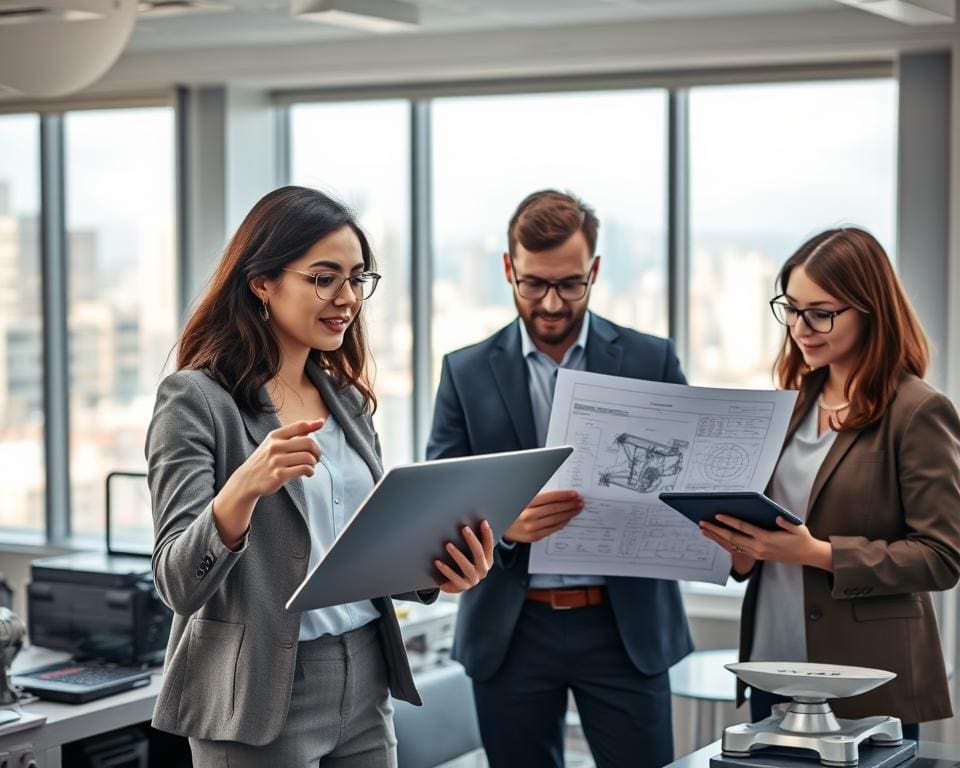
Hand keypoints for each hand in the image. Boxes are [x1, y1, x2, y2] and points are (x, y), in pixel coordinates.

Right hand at [232, 418, 324, 500]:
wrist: (247, 480)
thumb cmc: (265, 460)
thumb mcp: (275, 443)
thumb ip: (296, 434)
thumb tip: (319, 422)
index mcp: (275, 436)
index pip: (299, 425)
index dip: (313, 424)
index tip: (321, 424)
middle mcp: (275, 446)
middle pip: (308, 442)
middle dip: (317, 451)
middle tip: (316, 457)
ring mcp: (276, 460)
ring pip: (308, 457)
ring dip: (314, 463)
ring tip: (310, 466)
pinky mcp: (279, 475)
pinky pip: (304, 469)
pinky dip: (310, 471)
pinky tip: (308, 473)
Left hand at [434, 521, 494, 593]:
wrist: (454, 584)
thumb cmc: (462, 562)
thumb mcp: (470, 553)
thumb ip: (472, 542)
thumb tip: (467, 522)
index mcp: (487, 561)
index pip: (489, 546)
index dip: (487, 534)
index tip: (483, 522)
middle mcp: (482, 570)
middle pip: (478, 554)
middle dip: (472, 540)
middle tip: (464, 528)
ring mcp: (473, 580)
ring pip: (466, 566)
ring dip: (457, 554)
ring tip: (448, 544)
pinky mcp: (461, 586)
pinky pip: (454, 578)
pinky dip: (445, 569)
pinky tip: (437, 562)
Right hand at [503, 490, 583, 542]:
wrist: (498, 524)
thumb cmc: (511, 508)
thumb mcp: (520, 498)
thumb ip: (537, 496)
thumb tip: (558, 494)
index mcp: (525, 503)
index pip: (549, 498)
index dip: (564, 496)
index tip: (574, 494)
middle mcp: (528, 516)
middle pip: (554, 509)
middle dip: (569, 505)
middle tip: (580, 501)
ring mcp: (531, 528)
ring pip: (555, 520)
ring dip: (568, 514)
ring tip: (577, 509)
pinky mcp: (533, 537)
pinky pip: (551, 529)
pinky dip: (561, 523)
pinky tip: (567, 519)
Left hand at [699, 514, 832, 572]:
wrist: (807, 555)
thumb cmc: (801, 539)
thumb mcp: (797, 528)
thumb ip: (786, 523)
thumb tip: (777, 516)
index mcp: (766, 539)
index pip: (743, 528)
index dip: (730, 521)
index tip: (717, 515)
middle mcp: (758, 547)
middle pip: (732, 538)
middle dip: (716, 530)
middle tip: (702, 522)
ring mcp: (756, 553)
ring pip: (731, 545)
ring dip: (716, 537)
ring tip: (703, 530)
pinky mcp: (756, 556)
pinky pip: (736, 550)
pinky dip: (724, 543)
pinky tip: (716, 538)